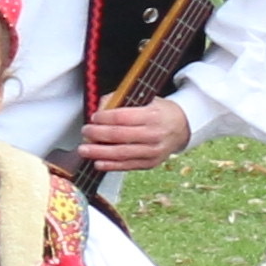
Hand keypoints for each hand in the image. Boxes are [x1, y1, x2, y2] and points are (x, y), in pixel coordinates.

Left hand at [77, 96, 193, 174]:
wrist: (182, 127)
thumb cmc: (159, 112)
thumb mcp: (146, 99)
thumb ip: (121, 100)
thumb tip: (99, 106)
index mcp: (153, 115)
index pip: (123, 117)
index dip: (105, 118)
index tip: (94, 117)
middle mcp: (154, 134)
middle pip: (120, 136)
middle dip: (98, 134)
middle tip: (85, 131)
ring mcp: (153, 151)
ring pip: (122, 153)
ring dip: (99, 152)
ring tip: (84, 149)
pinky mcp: (151, 163)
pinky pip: (127, 166)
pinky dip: (110, 165)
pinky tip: (98, 163)